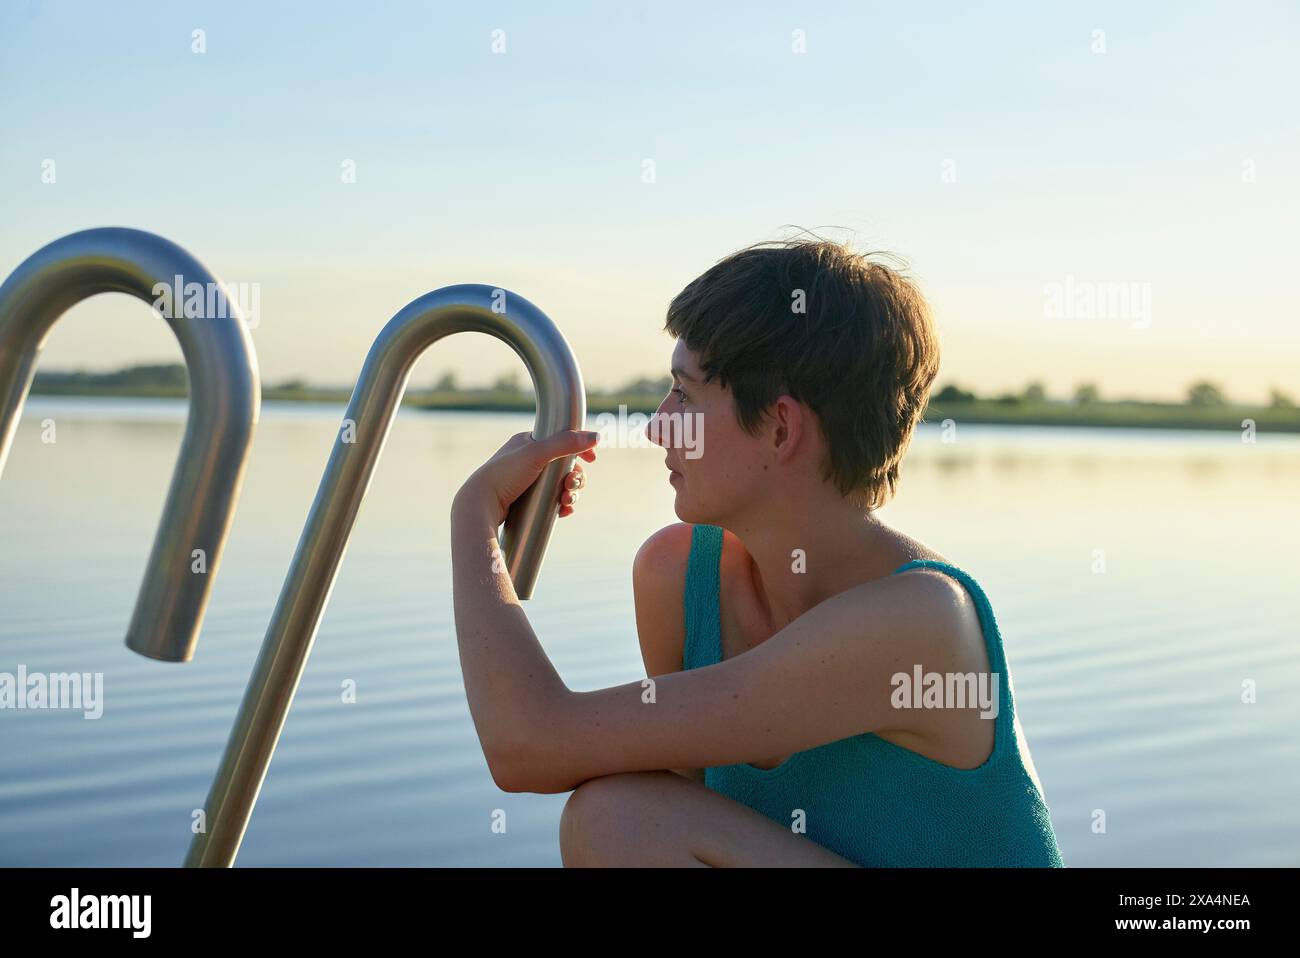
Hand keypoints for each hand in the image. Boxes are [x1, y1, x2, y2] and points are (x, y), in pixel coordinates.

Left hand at [455, 429, 598, 527]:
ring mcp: (529, 481)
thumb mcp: (537, 454)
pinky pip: (553, 501)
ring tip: (566, 501)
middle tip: (571, 485)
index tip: (592, 460)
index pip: (563, 440)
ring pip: (561, 485)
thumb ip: (566, 443)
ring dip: (571, 493)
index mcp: (530, 442)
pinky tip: (563, 510)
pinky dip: (562, 505)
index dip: (580, 449)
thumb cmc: (504, 475)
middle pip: (566, 465)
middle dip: (576, 477)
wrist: (480, 504)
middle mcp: (530, 459)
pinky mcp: (527, 500)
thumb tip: (596, 436)